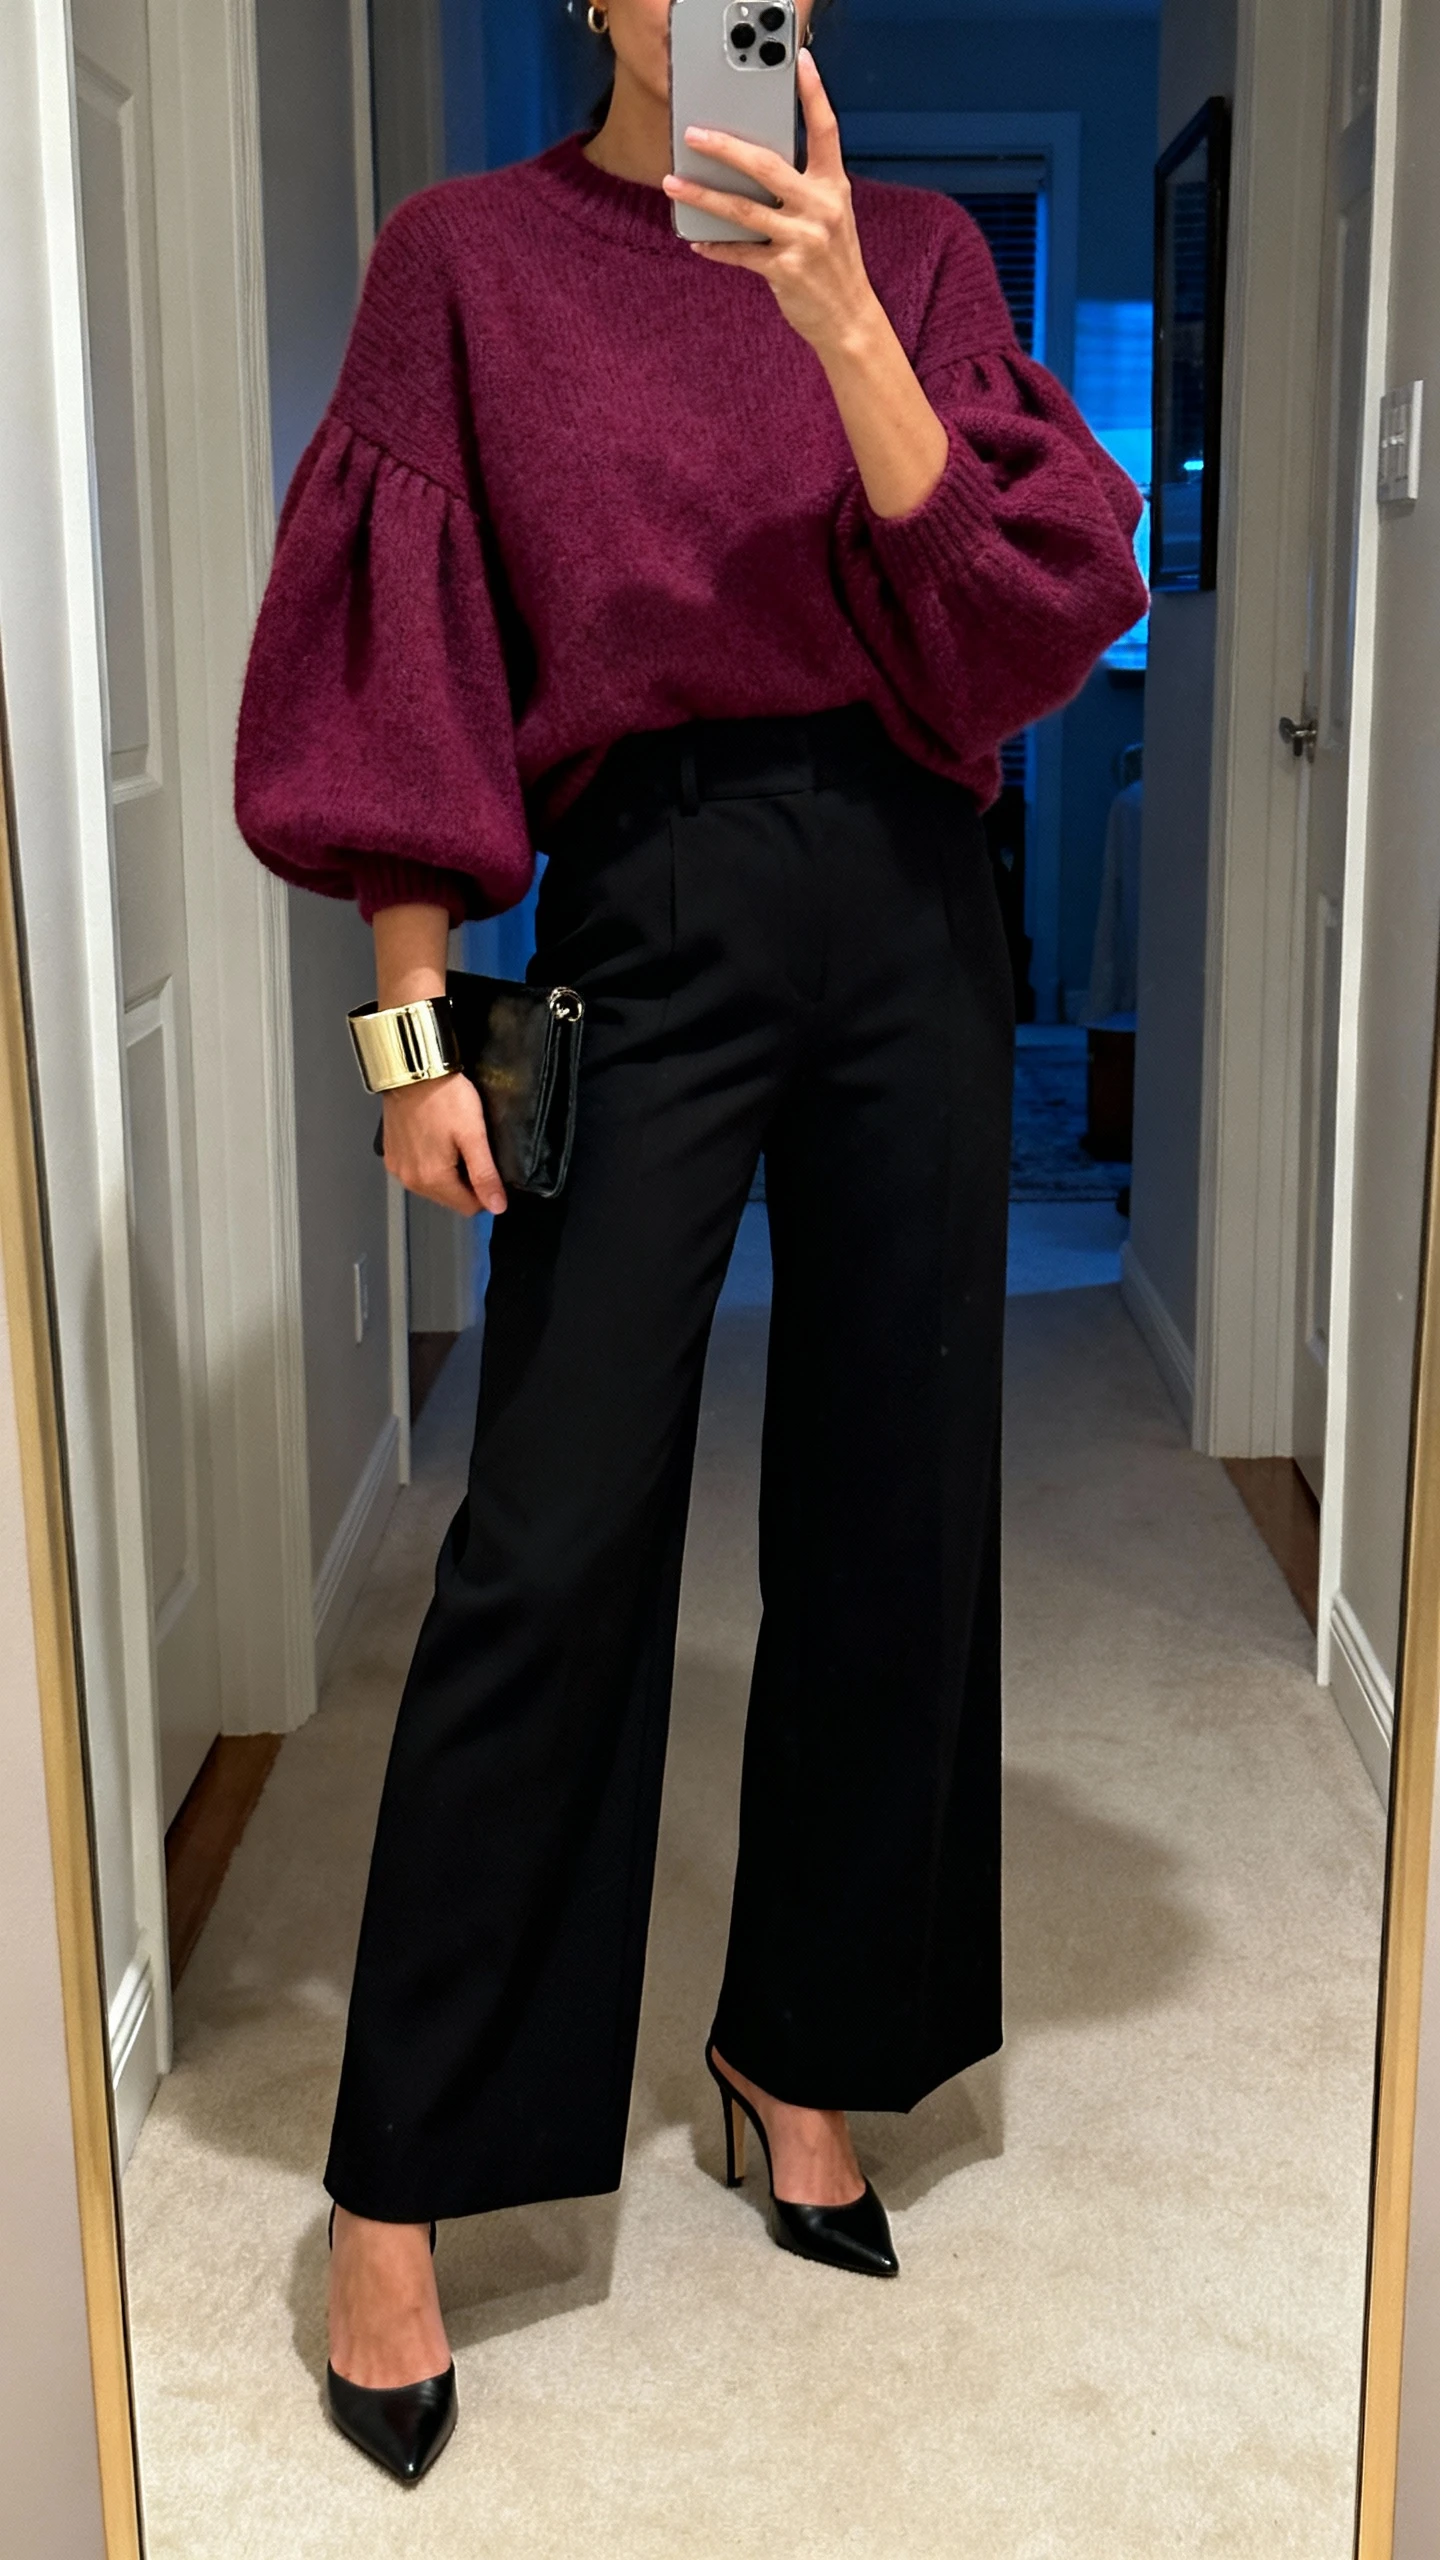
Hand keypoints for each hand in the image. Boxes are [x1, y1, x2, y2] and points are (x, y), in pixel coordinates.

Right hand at [382, 1073, 505, 1217]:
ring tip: (453, 1143)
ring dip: (447, 1174)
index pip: (468, 1207)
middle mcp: (411, 1180)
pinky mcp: (392, 1155)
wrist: (413, 1070)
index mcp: (432, 1179)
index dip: (484, 1192)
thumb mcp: (474, 1135)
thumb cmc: (445, 1098)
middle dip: (465, 1183)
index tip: (488, 1168)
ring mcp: (398, 1168)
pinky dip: (429, 1163)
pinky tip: (435, 1141)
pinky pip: (417, 1172)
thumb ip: (485, 1174)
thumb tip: (497, 1207)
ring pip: (433, 1187)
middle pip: (449, 1198)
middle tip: (470, 1150)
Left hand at [664, 52, 876, 356]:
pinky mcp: (785, 270)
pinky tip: (697, 241)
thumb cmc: (833, 262)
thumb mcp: (830, 216)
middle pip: (766, 165)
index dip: (814, 94)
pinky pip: (740, 253)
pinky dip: (716, 247)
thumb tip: (751, 167)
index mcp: (833, 187)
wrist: (849, 318)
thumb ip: (802, 189)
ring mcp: (803, 239)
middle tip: (694, 134)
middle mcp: (821, 207)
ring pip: (742, 210)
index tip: (801, 62)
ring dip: (702, 196)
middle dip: (725, 147)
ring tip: (673, 183)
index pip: (825, 130)